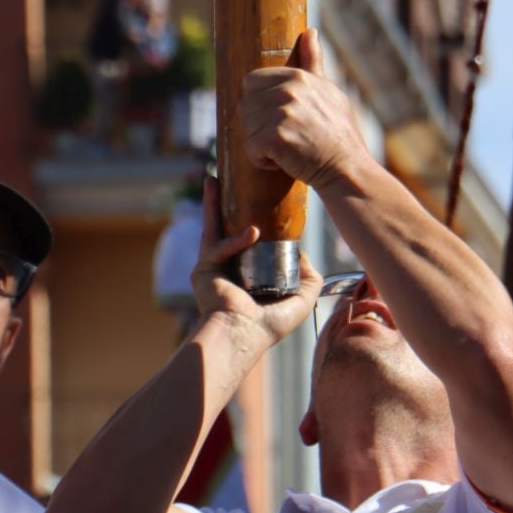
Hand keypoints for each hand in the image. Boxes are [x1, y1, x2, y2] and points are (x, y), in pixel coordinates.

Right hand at [192, 176, 322, 345]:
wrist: (243, 335)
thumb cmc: (270, 323)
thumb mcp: (302, 298)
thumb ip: (310, 276)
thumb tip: (304, 253)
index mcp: (248, 273)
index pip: (250, 240)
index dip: (256, 220)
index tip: (265, 198)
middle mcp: (228, 267)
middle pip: (226, 226)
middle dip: (224, 201)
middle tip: (224, 177)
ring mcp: (213, 267)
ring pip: (212, 226)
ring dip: (212, 203)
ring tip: (212, 179)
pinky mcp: (202, 268)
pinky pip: (219, 245)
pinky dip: (235, 240)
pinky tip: (251, 233)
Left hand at [235, 29, 369, 190]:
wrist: (348, 169)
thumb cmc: (340, 135)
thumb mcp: (330, 93)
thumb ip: (313, 64)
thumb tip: (309, 32)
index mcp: (297, 76)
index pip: (251, 82)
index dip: (259, 104)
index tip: (279, 120)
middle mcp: (288, 90)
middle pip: (245, 106)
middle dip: (259, 126)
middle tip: (286, 139)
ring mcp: (281, 113)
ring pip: (246, 128)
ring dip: (260, 145)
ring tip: (287, 150)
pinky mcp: (275, 137)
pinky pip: (250, 148)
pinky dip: (262, 161)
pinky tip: (282, 163)